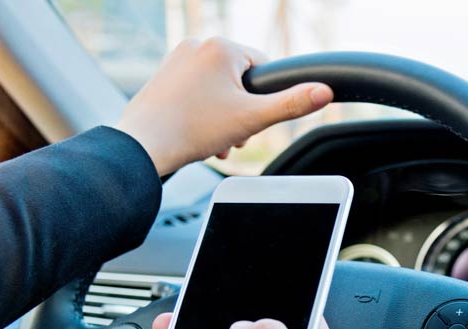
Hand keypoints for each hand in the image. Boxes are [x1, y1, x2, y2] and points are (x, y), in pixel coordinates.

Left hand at [113, 37, 333, 175]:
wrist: (142, 146)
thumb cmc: (192, 129)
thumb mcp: (253, 119)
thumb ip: (291, 104)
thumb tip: (325, 91)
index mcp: (221, 47)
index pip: (264, 69)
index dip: (262, 99)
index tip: (249, 119)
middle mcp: (197, 44)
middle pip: (240, 80)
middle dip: (241, 111)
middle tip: (231, 134)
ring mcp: (177, 58)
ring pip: (219, 87)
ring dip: (224, 115)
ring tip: (213, 138)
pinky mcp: (164, 75)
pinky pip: (197, 90)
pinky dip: (202, 112)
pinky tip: (196, 133)